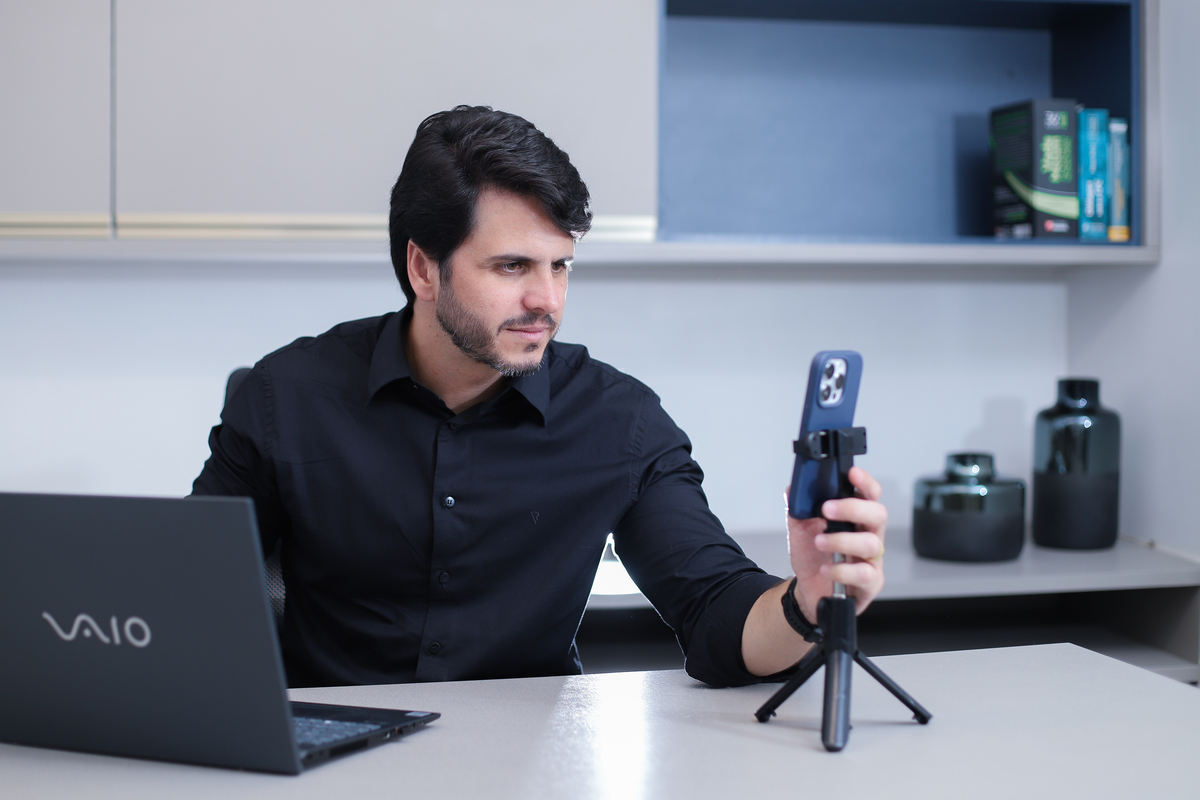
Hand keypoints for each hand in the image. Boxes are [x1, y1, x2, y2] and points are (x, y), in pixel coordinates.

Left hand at [787, 466, 886, 621]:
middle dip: (852, 508)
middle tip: (827, 510)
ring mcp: (872, 560)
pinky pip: (864, 574)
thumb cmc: (812, 557)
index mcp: (856, 519)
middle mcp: (869, 536)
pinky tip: (826, 568)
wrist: (807, 590)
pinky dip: (842, 570)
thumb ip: (799, 508)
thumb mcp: (800, 529)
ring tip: (819, 542)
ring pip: (871, 544)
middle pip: (878, 514)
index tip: (852, 473)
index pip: (870, 495)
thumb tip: (793, 489)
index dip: (865, 483)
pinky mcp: (870, 582)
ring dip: (841, 540)